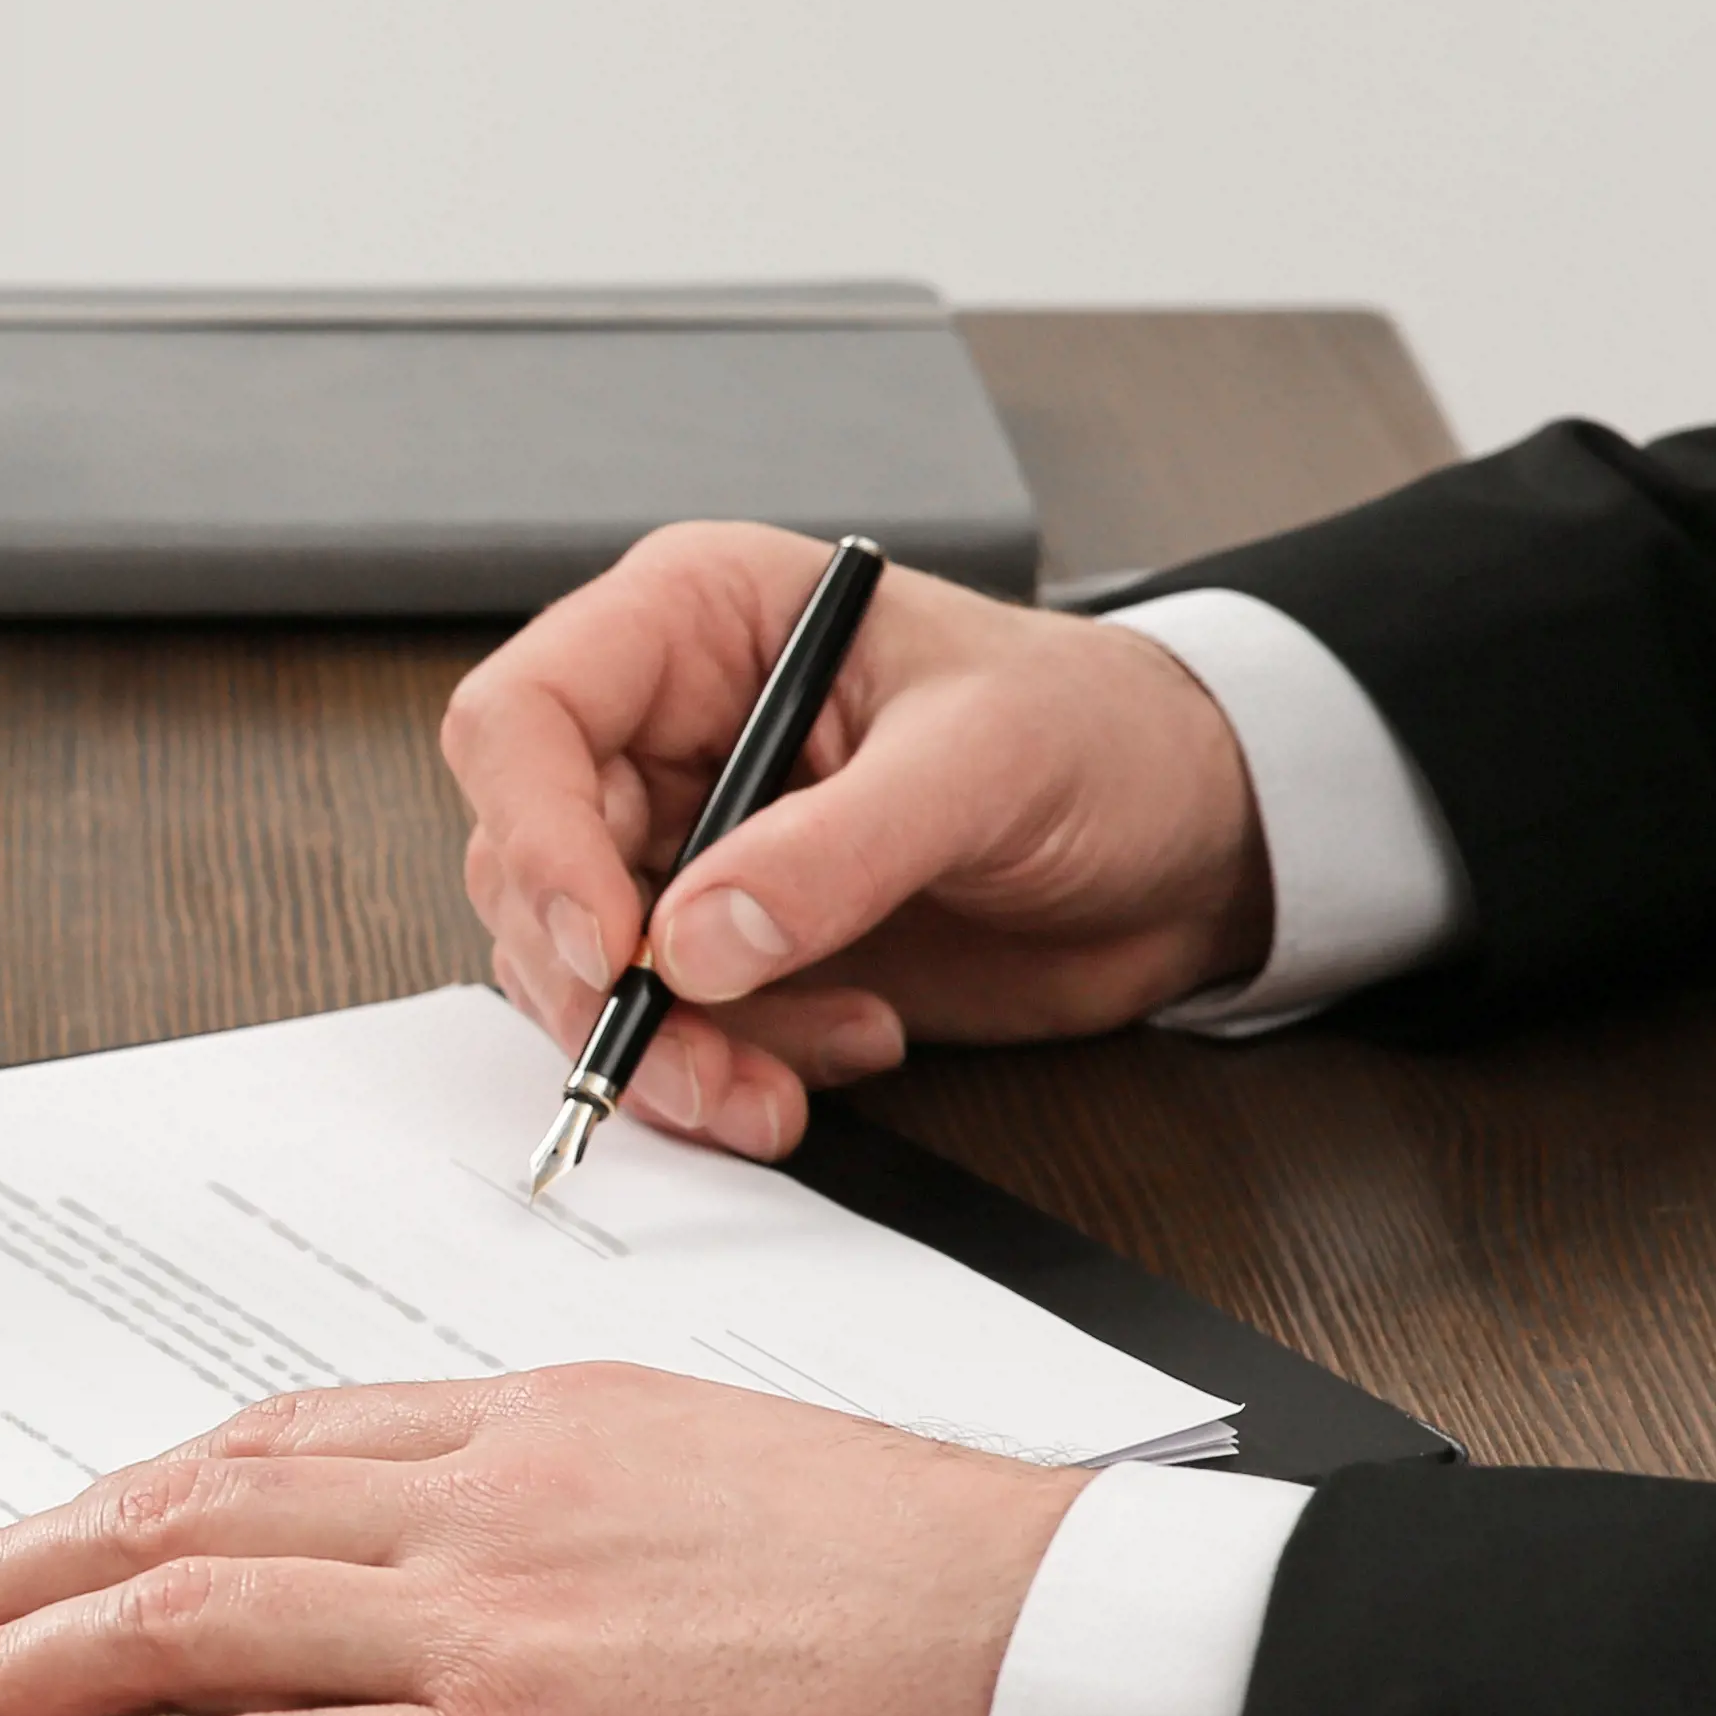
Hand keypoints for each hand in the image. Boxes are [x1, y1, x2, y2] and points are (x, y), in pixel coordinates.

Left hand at [0, 1366, 1083, 1715]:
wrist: (1055, 1654)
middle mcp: (471, 1505)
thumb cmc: (918, 1581)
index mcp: (518, 1428)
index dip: (95, 1502)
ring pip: (172, 1620)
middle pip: (166, 1516)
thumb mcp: (701, 1467)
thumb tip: (427, 1537)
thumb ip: (545, 1492)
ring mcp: (481, 1633)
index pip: (251, 1449)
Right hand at [442, 525, 1279, 1159]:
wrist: (1191, 838)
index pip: (524, 718)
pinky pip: (660, 1022)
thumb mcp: (985, 764)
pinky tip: (842, 1049)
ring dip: (664, 1049)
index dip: (536, 836)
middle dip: (601, 982)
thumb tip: (695, 943)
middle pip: (526, 863)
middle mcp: (661, 731)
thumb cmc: (1100, 734)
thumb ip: (837, 851)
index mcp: (695, 626)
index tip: (610, 946)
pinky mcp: (723, 940)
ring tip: (776, 1090)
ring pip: (574, 964)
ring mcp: (686, 841)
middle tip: (697, 1058)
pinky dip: (725, 1067)